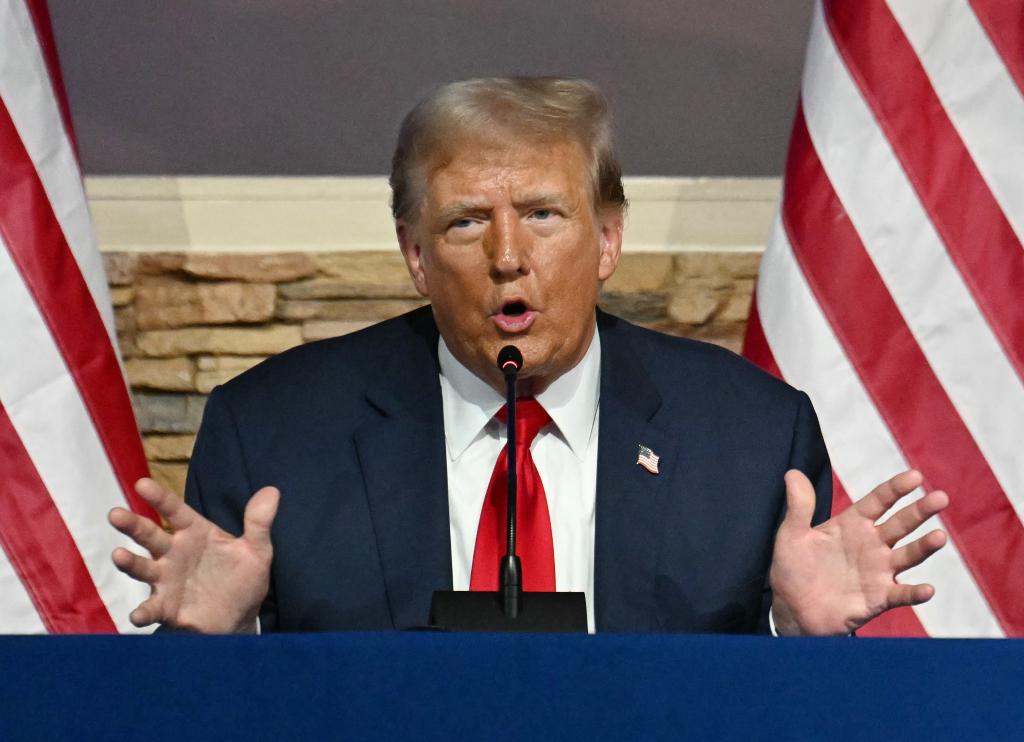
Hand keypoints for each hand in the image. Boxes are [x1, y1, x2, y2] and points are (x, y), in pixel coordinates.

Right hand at [108, 478, 279, 633]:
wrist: (241, 618)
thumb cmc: (243, 579)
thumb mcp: (256, 551)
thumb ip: (258, 523)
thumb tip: (272, 491)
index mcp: (195, 533)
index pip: (175, 510)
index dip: (159, 497)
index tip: (141, 483)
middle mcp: (174, 554)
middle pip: (150, 536)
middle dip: (132, 525)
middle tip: (115, 514)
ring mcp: (166, 580)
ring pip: (143, 568)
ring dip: (130, 563)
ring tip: (119, 555)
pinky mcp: (166, 607)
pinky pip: (151, 608)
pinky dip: (143, 612)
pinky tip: (138, 614)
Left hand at [770, 469, 947, 635]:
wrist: (793, 609)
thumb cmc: (793, 568)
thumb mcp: (791, 535)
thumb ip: (799, 506)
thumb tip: (792, 473)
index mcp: (853, 524)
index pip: (879, 501)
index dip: (896, 488)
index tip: (915, 476)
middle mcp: (871, 544)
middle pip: (901, 523)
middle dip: (920, 511)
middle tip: (940, 498)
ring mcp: (878, 571)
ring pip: (908, 555)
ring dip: (924, 547)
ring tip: (939, 537)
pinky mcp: (879, 598)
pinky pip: (901, 594)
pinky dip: (915, 593)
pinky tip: (927, 589)